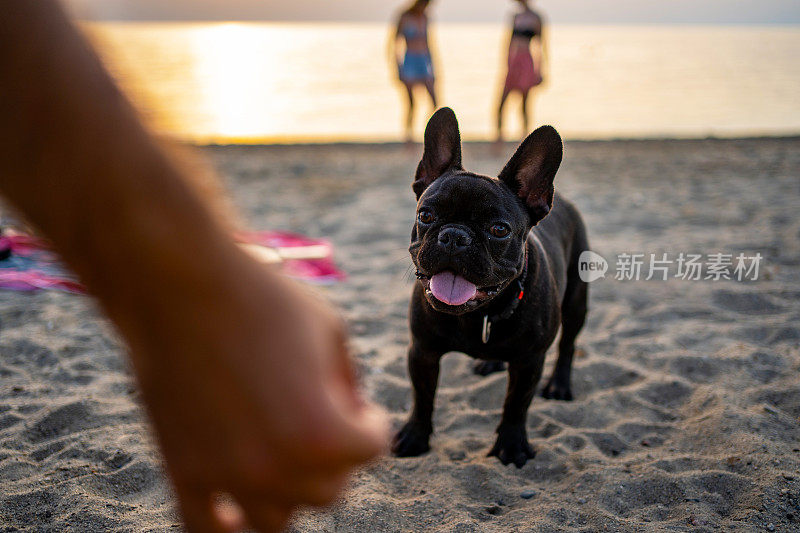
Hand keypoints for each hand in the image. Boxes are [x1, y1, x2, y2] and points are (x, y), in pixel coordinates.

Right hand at [123, 254, 387, 531]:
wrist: (181, 283)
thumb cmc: (262, 298)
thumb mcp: (331, 332)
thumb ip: (347, 385)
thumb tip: (350, 413)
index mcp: (323, 432)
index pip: (372, 450)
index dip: (371, 423)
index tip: (362, 408)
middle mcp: (276, 467)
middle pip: (329, 491)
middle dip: (337, 458)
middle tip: (324, 423)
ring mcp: (226, 477)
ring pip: (277, 520)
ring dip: (292, 490)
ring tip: (288, 454)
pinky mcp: (183, 472)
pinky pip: (207, 529)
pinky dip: (230, 526)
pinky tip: (241, 506)